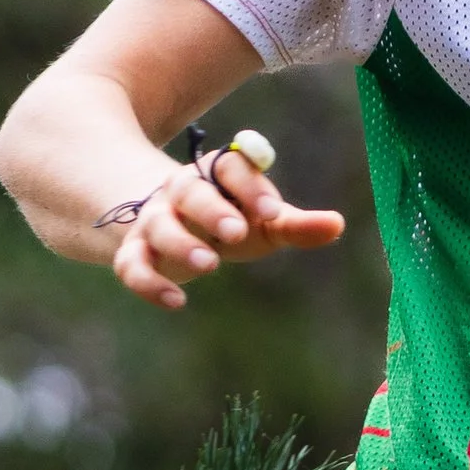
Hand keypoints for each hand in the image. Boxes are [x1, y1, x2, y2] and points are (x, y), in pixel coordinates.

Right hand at [110, 148, 344, 310]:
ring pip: (159, 226)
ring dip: (180, 244)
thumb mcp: (264, 222)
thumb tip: (337, 224)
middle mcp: (181, 191)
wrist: (173, 229)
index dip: (250, 186)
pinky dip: (149, 283)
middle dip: (212, 210)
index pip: (231, 167)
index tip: (271, 211)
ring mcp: (154, 220)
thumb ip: (296, 225)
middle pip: (190, 191)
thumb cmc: (232, 220)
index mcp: (217, 173)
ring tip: (208, 264)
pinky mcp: (133, 252)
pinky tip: (176, 302)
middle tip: (236, 232)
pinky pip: (131, 265)